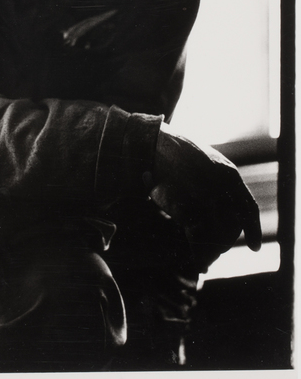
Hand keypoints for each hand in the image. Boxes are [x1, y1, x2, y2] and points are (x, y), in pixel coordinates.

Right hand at [150, 124, 261, 272]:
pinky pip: (200, 239)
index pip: (248, 208)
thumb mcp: (205, 162)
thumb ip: (218, 182)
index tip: (254, 247)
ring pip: (218, 235)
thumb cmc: (176, 154)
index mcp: (229, 175)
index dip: (252, 229)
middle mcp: (222, 185)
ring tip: (203, 260)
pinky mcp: (187, 206)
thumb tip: (222, 209)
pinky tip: (198, 262)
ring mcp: (206, 195)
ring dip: (212, 252)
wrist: (153, 144)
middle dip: (225, 244)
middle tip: (214, 255)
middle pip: (233, 226)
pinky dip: (200, 255)